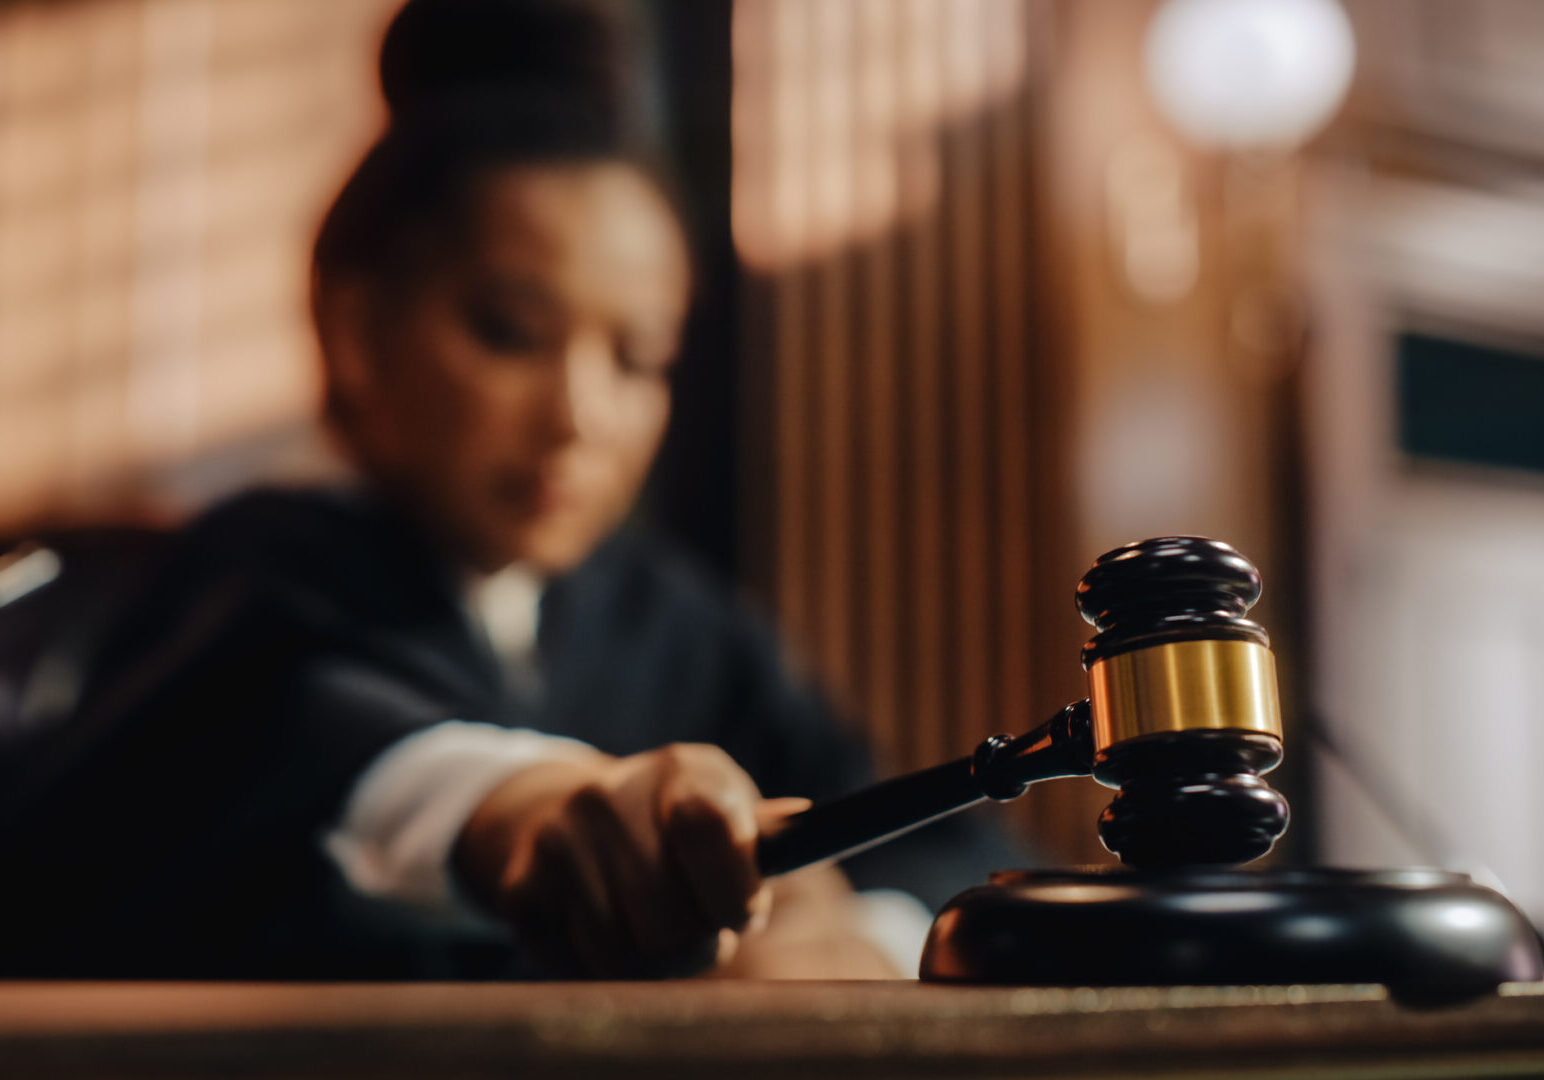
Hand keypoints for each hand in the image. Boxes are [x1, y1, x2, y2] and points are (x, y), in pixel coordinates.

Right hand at [453, 743, 803, 977]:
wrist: (569, 812)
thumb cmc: (677, 825)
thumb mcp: (726, 810)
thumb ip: (766, 832)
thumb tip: (803, 827)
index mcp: (681, 770)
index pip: (707, 826)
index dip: (733, 892)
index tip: (743, 913)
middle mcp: (611, 795)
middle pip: (670, 923)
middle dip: (697, 944)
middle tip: (700, 930)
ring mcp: (559, 838)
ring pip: (624, 955)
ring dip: (653, 964)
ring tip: (658, 932)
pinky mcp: (521, 884)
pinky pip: (578, 964)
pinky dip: (601, 967)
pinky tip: (608, 931)